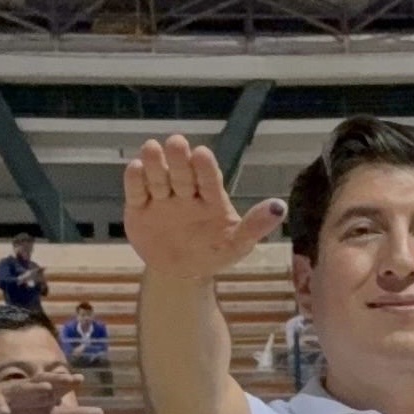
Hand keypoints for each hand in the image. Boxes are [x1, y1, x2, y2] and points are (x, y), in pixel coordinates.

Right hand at [0, 373, 102, 413]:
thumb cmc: (23, 411)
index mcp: (42, 392)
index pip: (57, 386)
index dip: (67, 382)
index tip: (80, 379)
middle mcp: (27, 389)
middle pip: (42, 383)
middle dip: (55, 380)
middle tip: (70, 379)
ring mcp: (9, 394)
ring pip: (21, 391)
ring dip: (33, 390)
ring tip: (47, 389)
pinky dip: (0, 408)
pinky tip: (4, 413)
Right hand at [124, 135, 285, 280]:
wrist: (182, 272)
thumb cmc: (215, 252)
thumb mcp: (237, 244)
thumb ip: (255, 226)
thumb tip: (279, 207)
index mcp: (211, 197)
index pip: (208, 179)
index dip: (204, 167)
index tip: (202, 154)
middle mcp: (186, 192)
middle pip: (181, 173)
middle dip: (178, 159)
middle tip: (176, 142)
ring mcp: (162, 198)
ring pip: (158, 177)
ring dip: (154, 163)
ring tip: (152, 148)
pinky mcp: (139, 208)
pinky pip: (136, 192)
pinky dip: (135, 181)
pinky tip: (136, 169)